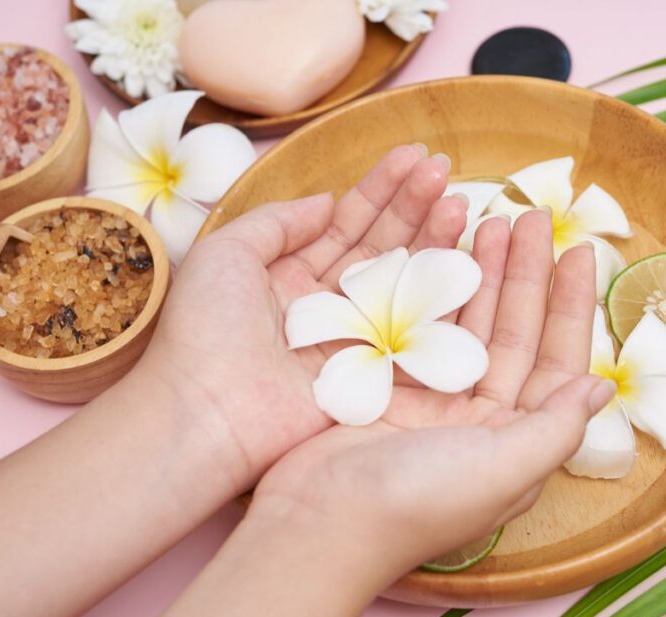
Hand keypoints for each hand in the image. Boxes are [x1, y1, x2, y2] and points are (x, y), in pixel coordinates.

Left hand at [131, 145, 470, 490]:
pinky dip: (437, 297)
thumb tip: (327, 200)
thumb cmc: (204, 330)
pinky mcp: (371, 373)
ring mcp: (350, 339)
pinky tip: (461, 260)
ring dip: (431, 241)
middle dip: (413, 206)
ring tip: (459, 203)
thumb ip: (277, 221)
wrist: (207, 410)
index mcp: (288, 276)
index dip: (380, 189)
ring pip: (400, 282)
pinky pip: (411, 330)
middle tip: (445, 169)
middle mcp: (324, 305)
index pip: (344, 223)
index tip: (413, 156)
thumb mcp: (226, 252)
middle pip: (379, 247)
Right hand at [252, 215, 615, 579]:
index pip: (557, 362)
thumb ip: (556, 428)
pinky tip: (438, 252)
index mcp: (517, 442)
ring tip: (487, 221)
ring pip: (466, 324)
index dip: (571, 306)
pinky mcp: (386, 389)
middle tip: (527, 217)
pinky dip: (430, 292)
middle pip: (513, 333)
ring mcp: (431, 402)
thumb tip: (602, 389)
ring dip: (480, 275)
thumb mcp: (505, 470)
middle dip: (524, 275)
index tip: (579, 250)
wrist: (320, 521)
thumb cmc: (419, 502)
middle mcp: (480, 421)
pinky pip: (419, 328)